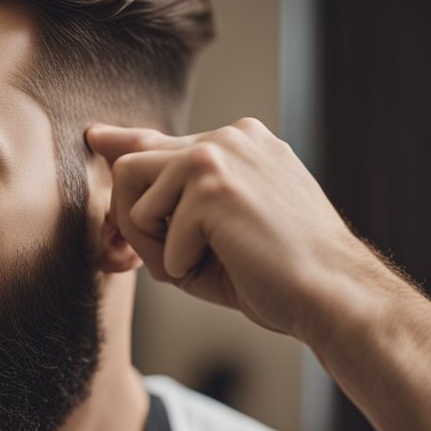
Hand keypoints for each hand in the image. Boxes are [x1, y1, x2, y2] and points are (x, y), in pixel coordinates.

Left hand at [87, 117, 378, 339]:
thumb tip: (116, 191)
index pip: (161, 139)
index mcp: (240, 143)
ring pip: (132, 197)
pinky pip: (160, 235)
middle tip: (164, 260)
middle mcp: (229, 136)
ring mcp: (221, 154)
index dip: (121, 144)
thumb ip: (173, 205)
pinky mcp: (213, 184)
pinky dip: (183, 265)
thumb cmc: (278, 275)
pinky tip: (231, 265)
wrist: (334, 294)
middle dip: (134, 222)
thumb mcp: (217, 230)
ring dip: (156, 244)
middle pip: (130, 166)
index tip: (97, 139)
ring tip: (207, 261)